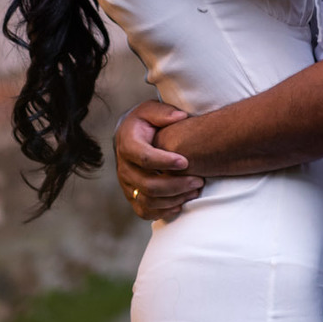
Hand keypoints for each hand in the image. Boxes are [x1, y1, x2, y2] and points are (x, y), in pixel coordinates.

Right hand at [113, 101, 203, 221]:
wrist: (131, 137)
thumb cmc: (146, 123)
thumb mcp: (151, 110)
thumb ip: (164, 112)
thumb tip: (180, 116)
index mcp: (127, 144)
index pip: (144, 158)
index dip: (165, 162)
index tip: (185, 162)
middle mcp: (124, 167)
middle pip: (148, 184)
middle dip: (176, 185)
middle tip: (199, 180)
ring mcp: (127, 185)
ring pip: (148, 200)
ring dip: (174, 199)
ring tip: (195, 190)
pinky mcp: (132, 197)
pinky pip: (145, 211)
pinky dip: (164, 211)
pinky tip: (181, 203)